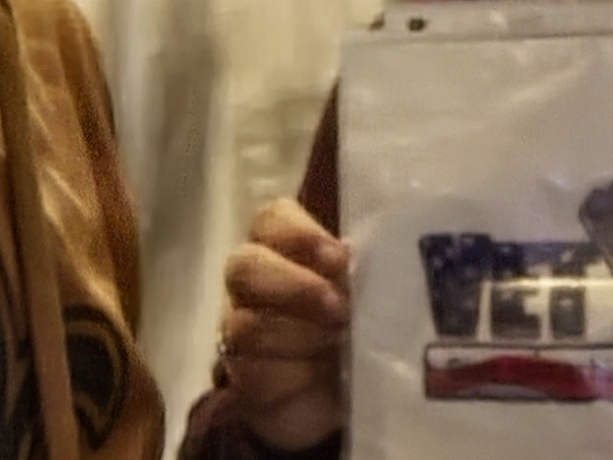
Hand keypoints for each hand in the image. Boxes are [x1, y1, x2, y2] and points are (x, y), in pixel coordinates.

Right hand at [220, 199, 350, 454]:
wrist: (355, 393)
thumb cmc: (364, 324)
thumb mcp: (373, 287)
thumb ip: (365, 262)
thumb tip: (358, 254)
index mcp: (282, 248)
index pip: (270, 220)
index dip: (299, 234)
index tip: (340, 258)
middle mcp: (252, 284)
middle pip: (244, 266)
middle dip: (295, 287)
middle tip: (339, 307)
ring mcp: (239, 331)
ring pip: (246, 325)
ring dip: (300, 335)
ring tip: (338, 343)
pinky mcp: (242, 379)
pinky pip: (252, 372)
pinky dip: (294, 373)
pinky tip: (322, 376)